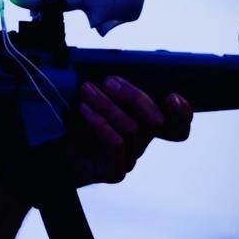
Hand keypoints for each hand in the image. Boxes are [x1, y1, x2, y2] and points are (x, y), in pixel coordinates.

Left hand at [68, 76, 192, 187]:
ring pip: (131, 128)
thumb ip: (116, 87)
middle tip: (110, 81)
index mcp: (146, 124)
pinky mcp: (115, 171)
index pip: (178, 124)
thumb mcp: (99, 99)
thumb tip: (123, 67)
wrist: (56, 150)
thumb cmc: (80, 119)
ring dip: (107, 105)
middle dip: (134, 97)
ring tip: (87, 90)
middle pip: (156, 121)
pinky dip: (100, 122)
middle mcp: (142, 142)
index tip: (171, 96)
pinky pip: (116, 143)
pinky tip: (84, 109)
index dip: (182, 112)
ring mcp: (131, 158)